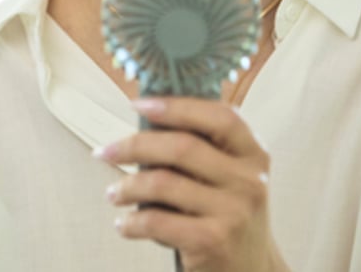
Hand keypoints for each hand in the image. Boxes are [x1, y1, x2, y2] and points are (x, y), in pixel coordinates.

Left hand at [94, 97, 288, 271]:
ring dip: (127, 186)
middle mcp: (250, 180)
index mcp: (254, 154)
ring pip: (163, 182)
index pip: (219, 116)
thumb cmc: (229, 217)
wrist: (251, 271)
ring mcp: (234, 211)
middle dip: (134, 145)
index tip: (139, 104)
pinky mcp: (214, 241)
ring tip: (114, 193)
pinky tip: (125, 224)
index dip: (177, 106)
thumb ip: (204, 150)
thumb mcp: (231, 178)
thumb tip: (147, 121)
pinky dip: (132, 222)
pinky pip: (157, 221)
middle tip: (106, 152)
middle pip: (182, 147)